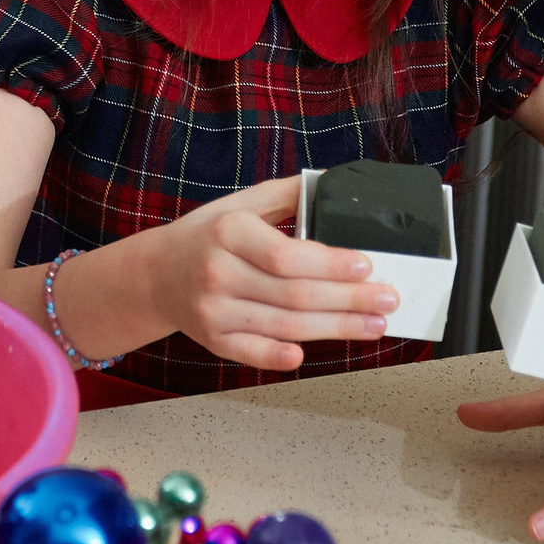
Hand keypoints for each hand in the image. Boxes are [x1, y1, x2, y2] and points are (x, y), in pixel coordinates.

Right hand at [128, 175, 396, 372]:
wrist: (157, 274)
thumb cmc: (207, 236)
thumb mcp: (240, 205)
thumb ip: (286, 196)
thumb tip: (333, 186)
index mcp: (228, 232)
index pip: (286, 255)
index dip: (330, 264)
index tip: (366, 266)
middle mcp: (217, 273)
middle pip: (295, 295)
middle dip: (349, 300)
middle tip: (387, 300)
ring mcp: (213, 311)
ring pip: (285, 326)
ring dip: (336, 329)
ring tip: (373, 325)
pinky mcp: (213, 340)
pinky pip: (251, 353)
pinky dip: (279, 356)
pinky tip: (307, 354)